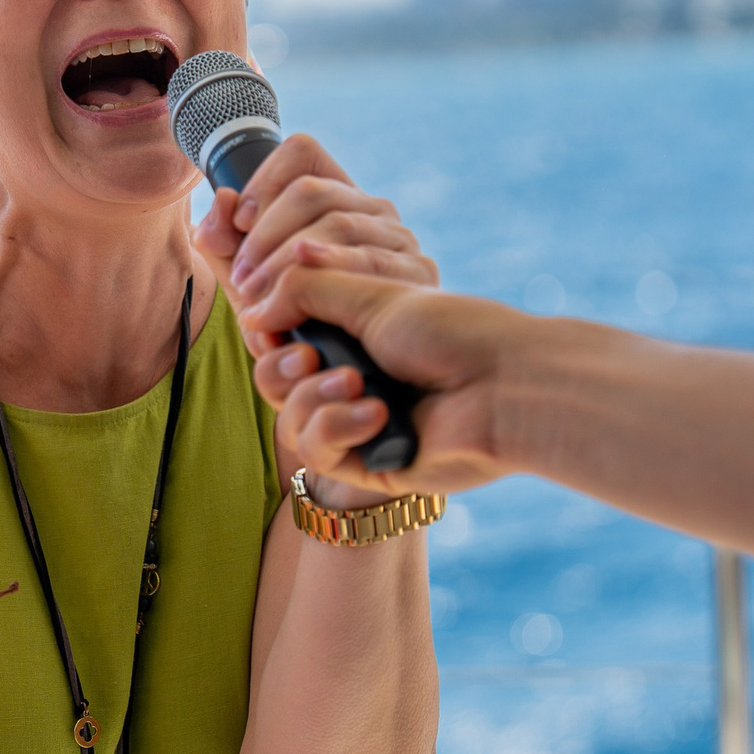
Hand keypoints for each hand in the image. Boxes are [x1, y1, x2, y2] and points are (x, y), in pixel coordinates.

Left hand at [191, 134, 437, 315]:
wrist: (343, 371)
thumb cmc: (294, 316)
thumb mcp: (250, 279)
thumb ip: (224, 242)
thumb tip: (221, 201)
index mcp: (337, 195)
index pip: (301, 152)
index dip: (263, 181)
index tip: (241, 222)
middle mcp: (374, 208)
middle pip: (311, 192)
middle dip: (266, 234)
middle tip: (243, 277)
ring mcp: (400, 237)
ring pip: (336, 224)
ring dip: (287, 261)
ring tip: (259, 295)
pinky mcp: (417, 272)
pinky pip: (370, 260)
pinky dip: (330, 271)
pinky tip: (304, 287)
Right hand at [239, 256, 530, 497]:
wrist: (504, 386)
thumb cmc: (449, 331)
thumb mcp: (367, 293)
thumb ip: (301, 289)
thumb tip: (249, 311)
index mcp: (351, 333)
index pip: (281, 335)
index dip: (265, 330)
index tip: (266, 320)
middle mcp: (349, 376)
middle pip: (272, 378)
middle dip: (279, 365)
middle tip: (307, 355)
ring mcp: (356, 422)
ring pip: (287, 417)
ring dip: (312, 397)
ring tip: (356, 383)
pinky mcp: (366, 464)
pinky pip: (317, 451)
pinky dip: (337, 427)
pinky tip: (377, 415)